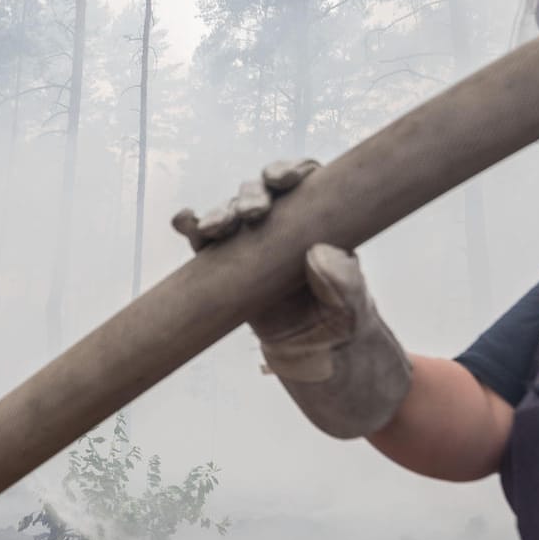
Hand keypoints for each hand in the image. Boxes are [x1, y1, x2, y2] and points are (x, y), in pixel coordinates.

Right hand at [173, 160, 412, 437]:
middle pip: (262, 195)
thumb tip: (317, 251)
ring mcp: (254, 248)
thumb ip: (344, 283)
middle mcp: (284, 229)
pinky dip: (193, 228)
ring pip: (232, 217)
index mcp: (321, 225)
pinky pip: (207, 246)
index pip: (306, 185)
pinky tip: (183, 221)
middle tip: (254, 213)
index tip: (286, 180)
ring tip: (215, 227)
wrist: (322, 367)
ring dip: (221, 213)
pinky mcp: (229, 271)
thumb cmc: (345, 333)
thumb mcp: (354, 312)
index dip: (293, 172)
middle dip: (252, 196)